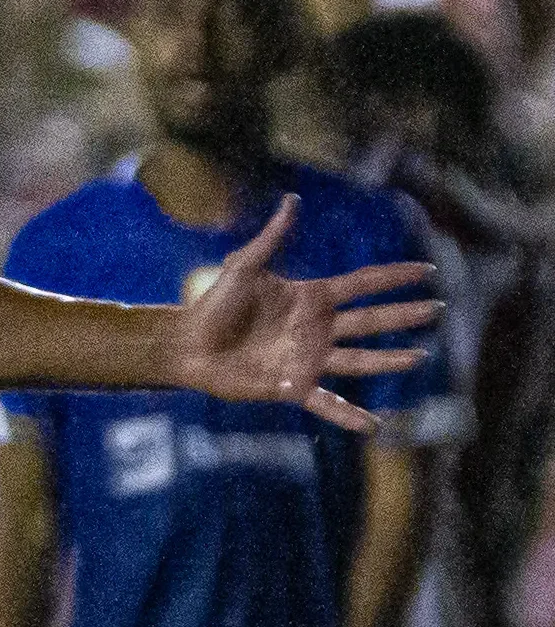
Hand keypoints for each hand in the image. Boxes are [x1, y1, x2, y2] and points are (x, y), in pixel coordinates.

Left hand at [159, 198, 439, 429]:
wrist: (187, 344)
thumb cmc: (213, 304)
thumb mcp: (244, 266)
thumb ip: (272, 237)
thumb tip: (291, 200)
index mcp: (312, 298)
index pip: (364, 284)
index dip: (395, 277)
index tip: (428, 270)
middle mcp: (318, 329)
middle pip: (372, 320)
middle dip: (405, 315)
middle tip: (438, 309)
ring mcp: (309, 359)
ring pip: (360, 360)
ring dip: (390, 360)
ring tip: (420, 357)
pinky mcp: (293, 386)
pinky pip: (328, 403)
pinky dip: (349, 416)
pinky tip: (374, 426)